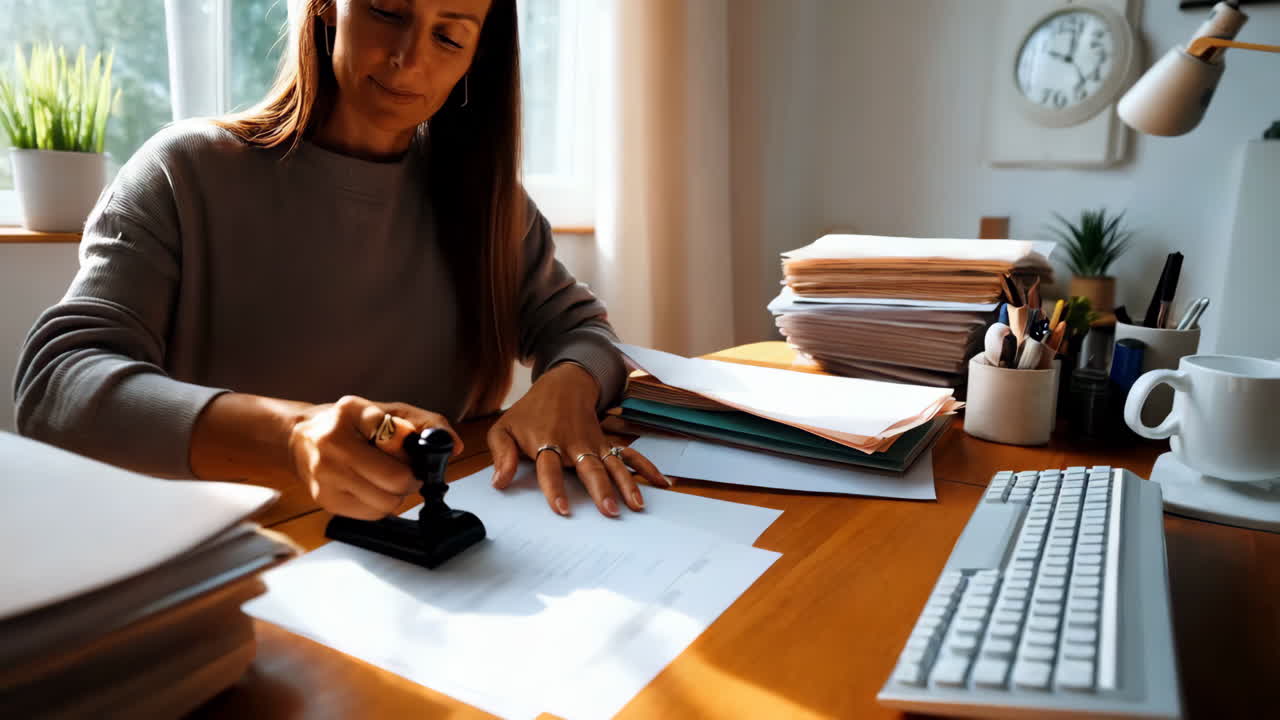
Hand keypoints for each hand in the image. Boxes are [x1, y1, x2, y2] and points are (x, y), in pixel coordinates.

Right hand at [287, 395, 462, 519]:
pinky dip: (380, 505)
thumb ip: (424, 421)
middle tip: (407, 472)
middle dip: (411, 479)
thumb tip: (453, 445)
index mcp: (351, 412)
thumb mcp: (386, 411)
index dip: (411, 446)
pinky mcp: (325, 500)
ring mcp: (326, 474)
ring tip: (385, 479)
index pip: (393, 433)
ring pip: (386, 502)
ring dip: (397, 495)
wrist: (301, 439)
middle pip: (395, 479)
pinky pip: (371, 515)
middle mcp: (333, 443)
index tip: (412, 448)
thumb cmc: (350, 425)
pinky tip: (371, 489)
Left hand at [488, 363, 669, 516]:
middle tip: (610, 511)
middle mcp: (573, 444)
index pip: (550, 469)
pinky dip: (645, 468)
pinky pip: (628, 456)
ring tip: (636, 505)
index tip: (563, 509)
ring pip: (612, 465)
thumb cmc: (529, 412)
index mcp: (546, 442)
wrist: (562, 384)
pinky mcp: (606, 444)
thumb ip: (502, 456)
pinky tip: (661, 483)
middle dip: (600, 490)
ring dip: (626, 484)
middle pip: (589, 468)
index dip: (555, 488)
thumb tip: (499, 483)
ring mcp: (593, 444)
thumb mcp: (504, 429)